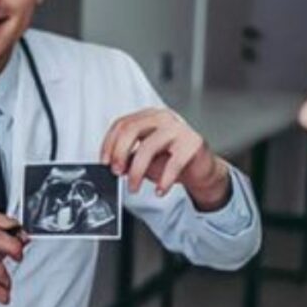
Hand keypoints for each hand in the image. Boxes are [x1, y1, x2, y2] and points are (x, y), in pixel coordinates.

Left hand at [100, 108, 230, 210]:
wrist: (202, 168)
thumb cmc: (172, 159)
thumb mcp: (145, 157)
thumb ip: (129, 157)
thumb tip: (112, 164)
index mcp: (148, 117)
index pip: (122, 124)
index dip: (109, 143)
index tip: (104, 162)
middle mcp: (163, 118)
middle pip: (131, 130)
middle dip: (119, 154)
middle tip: (116, 172)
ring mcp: (179, 129)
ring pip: (148, 147)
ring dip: (137, 172)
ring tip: (134, 187)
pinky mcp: (193, 143)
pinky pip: (173, 164)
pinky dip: (163, 181)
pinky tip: (159, 190)